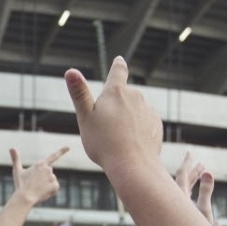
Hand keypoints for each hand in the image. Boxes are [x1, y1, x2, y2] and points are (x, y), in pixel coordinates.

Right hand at [10, 147, 69, 204]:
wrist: (24, 197)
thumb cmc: (20, 184)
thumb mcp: (17, 170)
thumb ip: (16, 159)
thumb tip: (11, 147)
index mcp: (40, 164)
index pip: (53, 156)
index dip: (61, 151)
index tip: (68, 147)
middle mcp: (48, 169)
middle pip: (49, 174)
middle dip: (44, 179)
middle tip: (34, 185)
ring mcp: (53, 177)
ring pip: (52, 182)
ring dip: (46, 186)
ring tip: (38, 189)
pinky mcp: (55, 185)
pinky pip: (55, 189)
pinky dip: (50, 192)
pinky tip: (43, 193)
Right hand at [66, 57, 162, 171]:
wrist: (133, 165)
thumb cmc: (103, 142)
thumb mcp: (85, 118)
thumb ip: (79, 94)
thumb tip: (70, 71)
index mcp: (115, 91)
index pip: (118, 71)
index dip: (118, 65)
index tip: (119, 60)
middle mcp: (135, 96)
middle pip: (123, 95)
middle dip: (115, 105)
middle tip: (104, 127)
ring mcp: (148, 110)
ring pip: (134, 110)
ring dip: (126, 119)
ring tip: (116, 139)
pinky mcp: (157, 124)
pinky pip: (144, 123)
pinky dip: (137, 129)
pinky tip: (130, 143)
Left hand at [174, 153, 220, 225]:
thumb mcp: (203, 213)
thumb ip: (205, 193)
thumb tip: (207, 171)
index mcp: (176, 201)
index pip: (181, 177)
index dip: (187, 164)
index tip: (190, 152)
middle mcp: (175, 207)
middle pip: (182, 186)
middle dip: (193, 174)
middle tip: (200, 163)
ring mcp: (179, 217)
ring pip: (186, 197)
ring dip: (196, 186)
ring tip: (204, 175)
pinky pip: (192, 213)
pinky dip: (201, 207)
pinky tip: (213, 215)